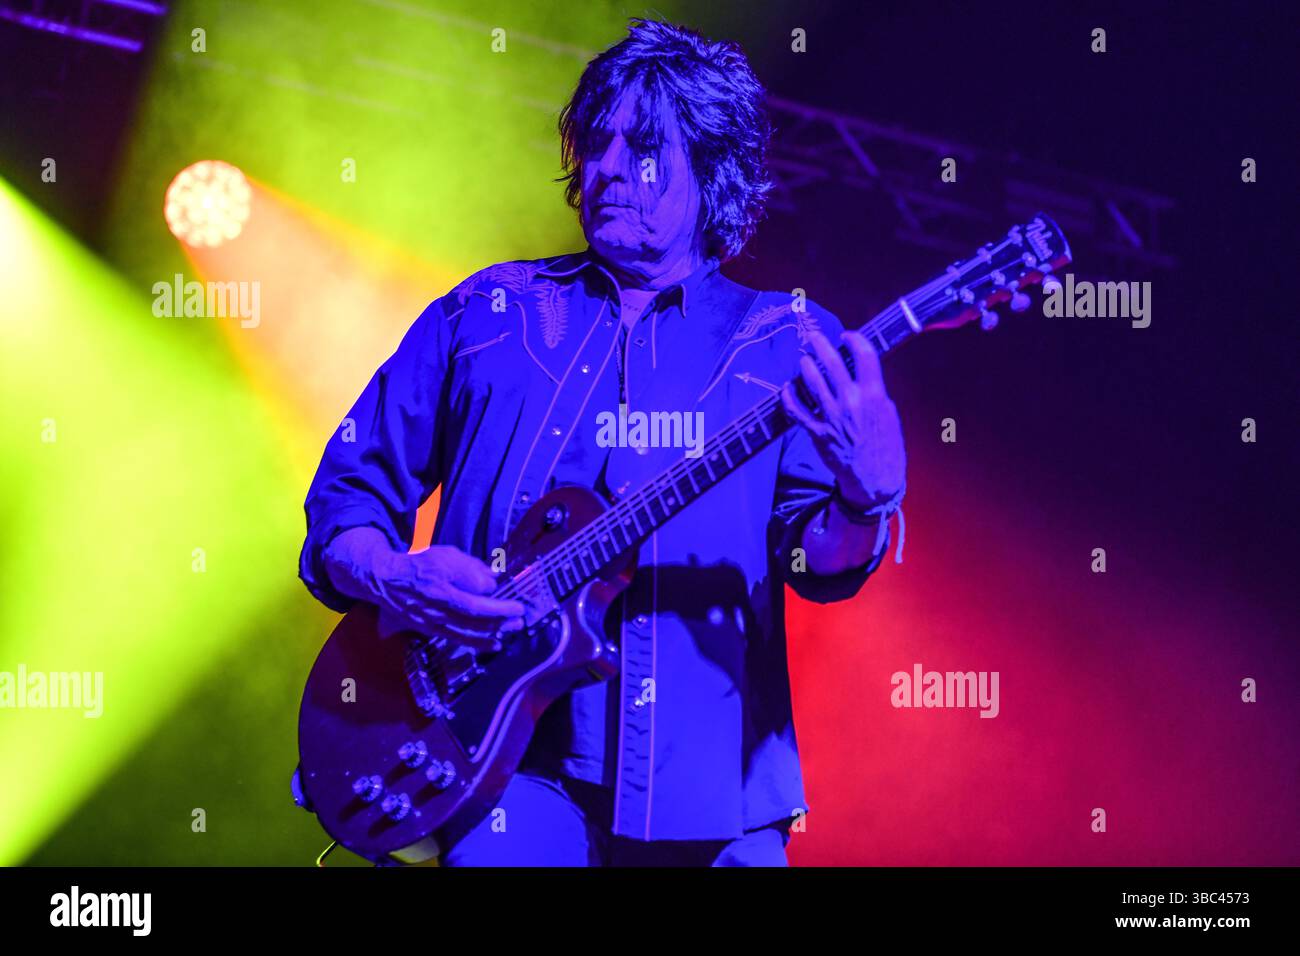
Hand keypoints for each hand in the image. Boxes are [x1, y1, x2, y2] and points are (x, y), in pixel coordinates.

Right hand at [369, 544, 526, 651]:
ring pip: (467, 631)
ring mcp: (432, 620)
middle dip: (500, 618)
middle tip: (519, 616)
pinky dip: (478, 642)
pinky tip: (495, 643)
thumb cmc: (419, 564)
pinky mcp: (430, 629)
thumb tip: (492, 580)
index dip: (495, 603)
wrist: (386, 580)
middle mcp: (435, 606)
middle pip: (473, 617)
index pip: (472, 599)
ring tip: (513, 629)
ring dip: (493, 631)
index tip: (511, 601)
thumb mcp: (446, 555)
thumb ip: (470, 567)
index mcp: (439, 585)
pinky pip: (458, 638)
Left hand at [780, 330, 905, 507]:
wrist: (875, 479)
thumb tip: (859, 370)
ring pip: (812, 381)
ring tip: (803, 360)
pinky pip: (796, 410)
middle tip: (814, 338)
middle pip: (832, 363)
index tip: (845, 336)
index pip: (864, 355)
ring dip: (805, 366)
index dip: (853, 339)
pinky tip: (786, 388)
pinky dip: (788, 397)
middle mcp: (853, 402)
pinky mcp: (818, 433)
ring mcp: (833, 417)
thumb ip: (874, 390)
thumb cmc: (884, 445)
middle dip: (820, 345)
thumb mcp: (888, 413)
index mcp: (875, 395)